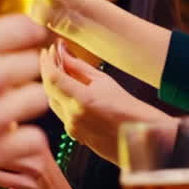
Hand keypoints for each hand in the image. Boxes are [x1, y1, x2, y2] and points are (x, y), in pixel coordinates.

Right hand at [0, 14, 51, 188]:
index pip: (23, 27)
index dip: (29, 36)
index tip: (28, 43)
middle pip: (33, 63)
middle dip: (23, 75)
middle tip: (9, 86)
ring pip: (39, 98)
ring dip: (27, 106)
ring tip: (12, 113)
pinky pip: (35, 138)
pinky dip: (26, 142)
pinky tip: (11, 142)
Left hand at [40, 41, 170, 164]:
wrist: (142, 137)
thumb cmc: (129, 108)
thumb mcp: (105, 81)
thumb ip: (80, 68)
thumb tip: (64, 54)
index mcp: (82, 101)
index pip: (52, 77)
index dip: (47, 62)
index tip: (48, 50)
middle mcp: (73, 117)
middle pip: (49, 90)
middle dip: (48, 71)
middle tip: (54, 55)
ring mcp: (72, 129)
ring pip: (53, 102)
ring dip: (54, 85)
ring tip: (61, 69)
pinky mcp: (75, 136)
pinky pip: (62, 113)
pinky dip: (61, 98)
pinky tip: (68, 88)